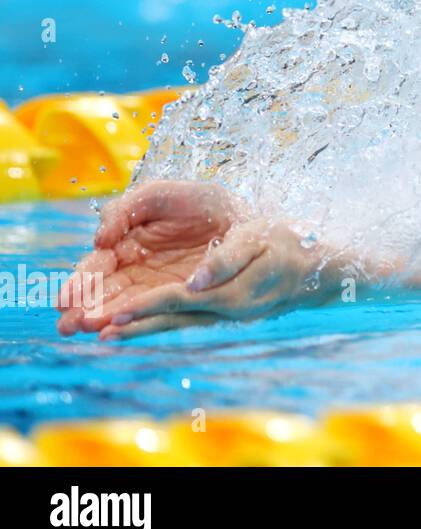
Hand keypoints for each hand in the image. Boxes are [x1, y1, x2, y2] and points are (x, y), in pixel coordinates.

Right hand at [56, 179, 245, 337]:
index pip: (98, 265)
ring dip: (103, 318)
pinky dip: (134, 322)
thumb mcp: (159, 196)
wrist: (245, 216)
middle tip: (68, 323)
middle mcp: (138, 269)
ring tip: (84, 329)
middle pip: (105, 292)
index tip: (67, 297)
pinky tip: (113, 333)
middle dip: (84, 308)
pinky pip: (155, 312)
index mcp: (128, 242)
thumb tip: (100, 240)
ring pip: (124, 305)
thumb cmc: (200, 202)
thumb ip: (125, 209)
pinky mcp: (181, 297)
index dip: (82, 281)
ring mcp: (158, 285)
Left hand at [86, 217, 323, 339]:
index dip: (145, 306)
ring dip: (141, 329)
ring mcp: (226, 316)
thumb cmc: (289, 246)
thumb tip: (194, 280)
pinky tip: (141, 325)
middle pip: (171, 321)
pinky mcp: (225, 312)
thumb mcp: (261, 241)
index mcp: (232, 295)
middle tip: (94, 333)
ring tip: (104, 335)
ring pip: (175, 324)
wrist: (318, 268)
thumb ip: (228, 259)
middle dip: (132, 326)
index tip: (114, 313)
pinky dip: (159, 322)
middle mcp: (225, 312)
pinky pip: (185, 320)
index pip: (179, 300)